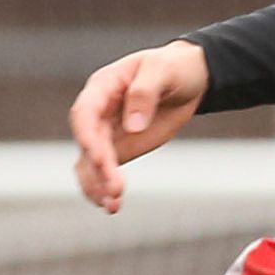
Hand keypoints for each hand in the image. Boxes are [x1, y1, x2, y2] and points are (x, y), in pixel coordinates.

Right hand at [68, 41, 210, 211]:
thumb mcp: (163, 70)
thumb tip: (133, 125)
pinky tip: (112, 206)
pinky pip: (102, 172)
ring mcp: (106, 133)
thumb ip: (145, 93)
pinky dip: (104, 189)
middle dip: (99, 167)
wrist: (188, 79)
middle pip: (89, 143)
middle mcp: (98, 112)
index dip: (87, 136)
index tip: (100, 158)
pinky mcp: (118, 150)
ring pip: (90, 163)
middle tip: (115, 188)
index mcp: (103, 86)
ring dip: (97, 184)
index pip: (85, 113)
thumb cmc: (173, 67)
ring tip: (112, 204)